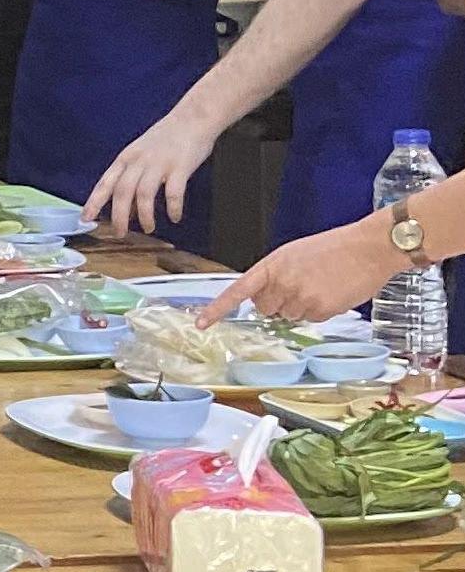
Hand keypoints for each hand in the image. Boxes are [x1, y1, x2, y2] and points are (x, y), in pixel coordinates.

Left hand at [83, 112, 215, 239]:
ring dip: (144, 216)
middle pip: (122, 192)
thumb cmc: (167, 139)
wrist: (194, 117)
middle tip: (119, 233)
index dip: (94, 202)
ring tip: (148, 228)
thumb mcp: (141, 156)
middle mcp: (139, 161)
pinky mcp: (181, 166)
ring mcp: (159, 163)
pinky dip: (173, 208)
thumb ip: (132, 181)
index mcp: (126, 158)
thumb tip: (127, 211)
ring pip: (144, 194)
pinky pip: (174, 192)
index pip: (105, 183)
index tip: (85, 218)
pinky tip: (174, 217)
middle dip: (118, 216)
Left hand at [233, 215, 398, 325]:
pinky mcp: (320, 310)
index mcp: (272, 265)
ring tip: (322, 285)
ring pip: (288, 316)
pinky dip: (321, 311)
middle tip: (302, 285)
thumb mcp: (295, 255)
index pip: (238, 290)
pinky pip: (311, 320)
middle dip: (279, 302)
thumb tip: (264, 300)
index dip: (217, 309)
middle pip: (265, 309)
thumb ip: (275, 275)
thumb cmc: (335, 248)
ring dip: (302, 306)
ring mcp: (300, 298)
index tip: (200, 324)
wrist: (370, 247)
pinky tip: (333, 292)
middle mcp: (282, 283)